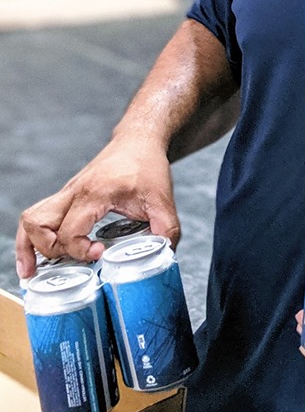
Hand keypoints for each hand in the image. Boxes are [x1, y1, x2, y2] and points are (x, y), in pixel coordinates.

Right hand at [16, 133, 179, 278]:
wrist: (138, 140)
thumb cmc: (146, 163)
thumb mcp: (162, 198)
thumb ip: (167, 228)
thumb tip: (165, 255)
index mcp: (95, 193)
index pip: (70, 230)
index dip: (79, 250)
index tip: (100, 254)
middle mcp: (74, 192)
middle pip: (38, 225)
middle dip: (50, 252)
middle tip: (72, 263)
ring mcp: (67, 194)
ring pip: (32, 219)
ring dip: (31, 246)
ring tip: (34, 271)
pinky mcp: (67, 197)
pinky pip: (38, 217)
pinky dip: (32, 238)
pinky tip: (34, 260)